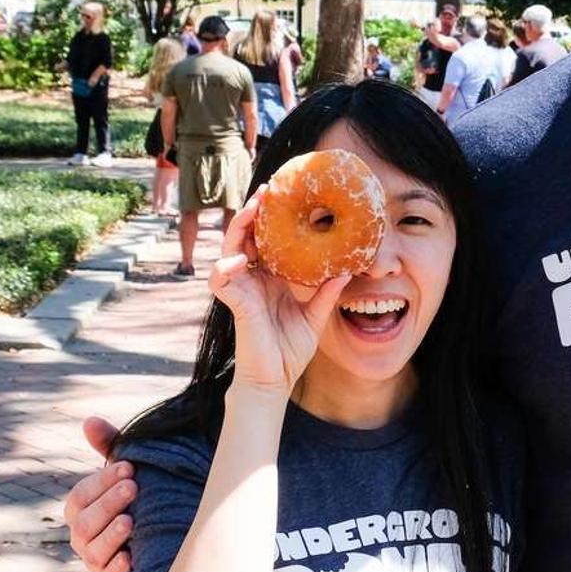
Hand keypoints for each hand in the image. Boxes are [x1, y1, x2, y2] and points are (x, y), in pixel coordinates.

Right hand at [64, 416, 134, 571]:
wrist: (158, 533)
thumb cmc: (136, 496)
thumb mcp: (125, 471)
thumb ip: (109, 446)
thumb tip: (89, 421)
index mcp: (80, 508)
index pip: (82, 494)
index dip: (103, 481)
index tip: (129, 466)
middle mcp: (82, 535)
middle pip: (85, 522)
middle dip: (109, 503)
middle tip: (133, 486)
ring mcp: (95, 559)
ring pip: (93, 549)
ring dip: (111, 535)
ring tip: (131, 520)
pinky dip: (117, 569)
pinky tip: (131, 558)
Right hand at [207, 193, 351, 401]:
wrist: (275, 380)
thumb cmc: (290, 350)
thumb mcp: (315, 316)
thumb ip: (327, 293)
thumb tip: (349, 269)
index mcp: (271, 278)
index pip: (268, 241)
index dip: (272, 219)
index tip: (285, 196)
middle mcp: (254, 279)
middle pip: (247, 237)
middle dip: (253, 212)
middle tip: (267, 191)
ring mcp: (242, 289)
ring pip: (230, 249)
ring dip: (237, 228)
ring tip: (251, 210)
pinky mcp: (235, 304)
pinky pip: (220, 280)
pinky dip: (225, 267)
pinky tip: (238, 259)